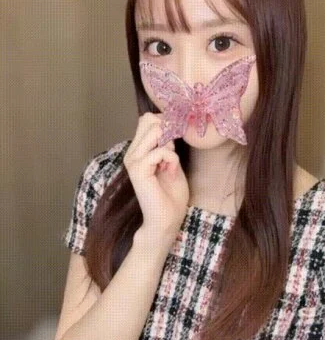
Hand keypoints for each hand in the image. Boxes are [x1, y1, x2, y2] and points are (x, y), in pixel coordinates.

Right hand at [123, 112, 189, 245]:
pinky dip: (171, 158)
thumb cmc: (171, 195)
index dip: (165, 123)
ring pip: (153, 129)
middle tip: (172, 152)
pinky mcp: (138, 169)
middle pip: (148, 119)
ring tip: (170, 163)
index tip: (175, 140)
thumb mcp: (172, 163)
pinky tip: (170, 171)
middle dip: (168, 130)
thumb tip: (170, 128)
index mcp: (139, 150)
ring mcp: (133, 160)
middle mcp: (133, 152)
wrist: (166, 220)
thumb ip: (168, 146)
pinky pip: (160, 150)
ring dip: (169, 144)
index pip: (147, 120)